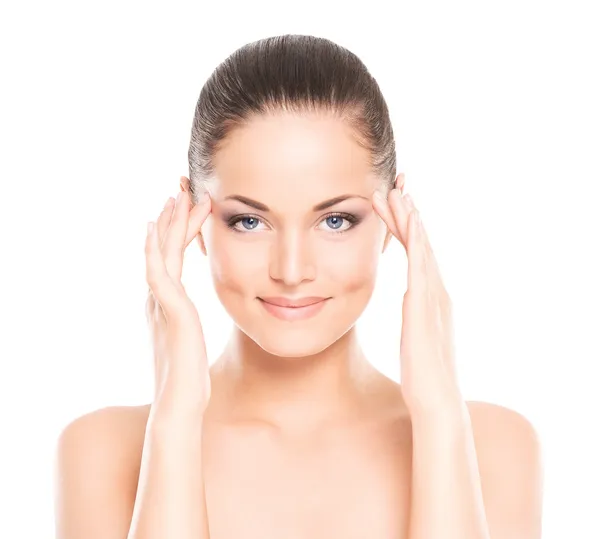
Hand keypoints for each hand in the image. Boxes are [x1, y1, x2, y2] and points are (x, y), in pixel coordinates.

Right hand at [145, 187, 211, 418]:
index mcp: (168, 304)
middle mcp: (160, 299)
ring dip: (169, 224)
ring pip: (163, 254)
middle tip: (180, 190)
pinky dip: (155, 248)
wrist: (180, 403)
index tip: (189, 208)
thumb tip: (189, 320)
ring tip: (176, 196)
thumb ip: (188, 325)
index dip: (180, 233)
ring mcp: (162, 303)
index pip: (174, 259)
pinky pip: (159, 272)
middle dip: (174, 219)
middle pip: (166, 250)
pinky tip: (155, 227)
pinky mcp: (169, 310)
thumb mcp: (191, 342)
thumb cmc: (188, 377)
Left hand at [372, 183, 461, 415]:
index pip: (417, 254)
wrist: (436, 400)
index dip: (406, 228)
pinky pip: (421, 263)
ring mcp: (434, 295)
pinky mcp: (426, 303)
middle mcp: (437, 290)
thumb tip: (410, 305)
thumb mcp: (415, 337)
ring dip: (410, 218)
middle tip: (396, 185)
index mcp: (431, 297)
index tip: (394, 205)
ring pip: (422, 246)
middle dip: (408, 213)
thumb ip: (414, 316)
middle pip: (420, 243)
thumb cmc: (422, 373)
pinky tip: (410, 219)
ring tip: (398, 191)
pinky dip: (417, 239)